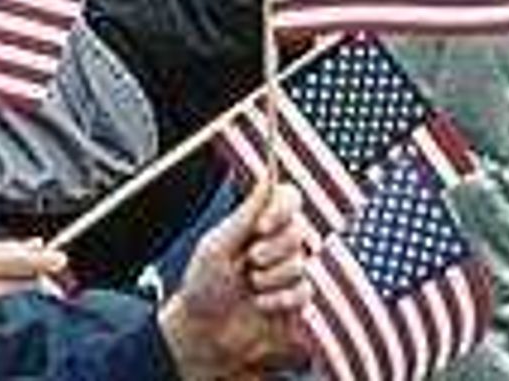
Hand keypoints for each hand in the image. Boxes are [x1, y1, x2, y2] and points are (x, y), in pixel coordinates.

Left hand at [158, 180, 315, 379]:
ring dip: (271, 277)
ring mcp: (289, 272)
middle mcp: (278, 243)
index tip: (261, 226)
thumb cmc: (204, 286)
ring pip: (301, 262)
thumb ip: (245, 213)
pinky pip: (304, 291)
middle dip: (272, 249)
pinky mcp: (297, 300)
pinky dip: (279, 300)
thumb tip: (266, 176)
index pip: (289, 198)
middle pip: (299, 229)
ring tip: (251, 286)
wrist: (204, 332)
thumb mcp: (218, 246)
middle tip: (250, 262)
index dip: (282, 208)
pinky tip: (261, 305)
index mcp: (259, 223)